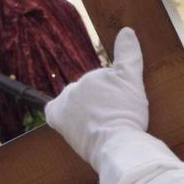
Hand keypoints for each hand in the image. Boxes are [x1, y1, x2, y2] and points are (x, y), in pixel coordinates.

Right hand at [45, 28, 148, 166]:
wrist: (113, 148)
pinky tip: (127, 35)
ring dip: (114, 95)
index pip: (62, 104)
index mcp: (57, 110)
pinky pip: (127, 58)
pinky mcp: (119, 77)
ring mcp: (94, 82)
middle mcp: (71, 92)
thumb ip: (60, 111)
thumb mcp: (72, 133)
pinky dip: (128, 46)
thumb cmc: (97, 147)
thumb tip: (56, 97)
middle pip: (88, 92)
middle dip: (99, 105)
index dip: (77, 111)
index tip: (87, 122)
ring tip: (121, 116)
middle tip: (108, 124)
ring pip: (106, 82)